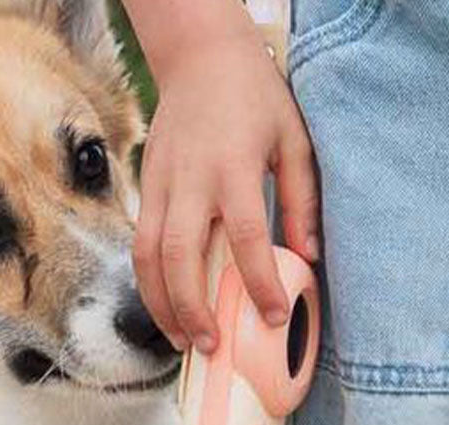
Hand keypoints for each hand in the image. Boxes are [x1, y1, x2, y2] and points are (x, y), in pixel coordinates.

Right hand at [132, 17, 318, 353]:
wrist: (199, 54)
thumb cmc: (254, 97)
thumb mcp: (294, 140)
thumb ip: (302, 201)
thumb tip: (308, 257)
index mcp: (234, 167)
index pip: (246, 237)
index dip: (259, 282)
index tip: (270, 316)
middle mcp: (191, 180)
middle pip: (180, 256)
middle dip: (191, 308)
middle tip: (210, 346)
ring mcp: (161, 183)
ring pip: (148, 257)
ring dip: (162, 305)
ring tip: (181, 341)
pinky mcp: (144, 186)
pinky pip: (140, 244)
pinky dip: (150, 283)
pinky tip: (166, 309)